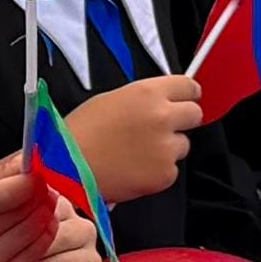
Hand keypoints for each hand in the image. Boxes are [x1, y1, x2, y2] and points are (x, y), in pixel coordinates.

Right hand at [0, 161, 56, 261]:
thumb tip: (25, 160)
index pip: (7, 192)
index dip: (31, 180)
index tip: (37, 173)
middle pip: (24, 211)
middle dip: (40, 195)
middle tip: (43, 186)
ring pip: (33, 232)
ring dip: (45, 214)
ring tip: (43, 204)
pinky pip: (33, 256)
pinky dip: (42, 238)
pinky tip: (40, 227)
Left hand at [0, 208, 101, 261]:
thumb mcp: (0, 237)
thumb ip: (8, 217)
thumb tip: (6, 198)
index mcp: (61, 209)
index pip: (54, 205)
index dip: (28, 222)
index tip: (6, 236)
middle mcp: (82, 231)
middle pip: (70, 233)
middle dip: (35, 251)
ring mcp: (90, 261)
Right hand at [64, 76, 202, 203]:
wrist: (65, 168)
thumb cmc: (78, 134)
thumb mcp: (110, 100)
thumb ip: (143, 99)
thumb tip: (161, 102)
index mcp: (148, 93)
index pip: (189, 86)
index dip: (185, 95)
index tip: (183, 100)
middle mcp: (162, 117)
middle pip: (195, 114)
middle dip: (180, 121)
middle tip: (159, 129)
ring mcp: (166, 147)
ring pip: (182, 145)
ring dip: (167, 148)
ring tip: (136, 153)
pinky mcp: (165, 174)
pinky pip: (171, 170)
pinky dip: (157, 171)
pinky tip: (133, 168)